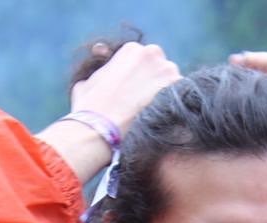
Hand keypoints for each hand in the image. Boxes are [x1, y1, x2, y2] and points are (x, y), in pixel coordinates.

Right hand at [38, 42, 180, 184]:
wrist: (99, 129)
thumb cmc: (89, 109)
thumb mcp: (86, 83)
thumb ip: (99, 74)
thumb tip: (101, 73)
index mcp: (132, 49)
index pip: (142, 61)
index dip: (138, 80)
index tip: (133, 95)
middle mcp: (153, 54)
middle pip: (160, 69)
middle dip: (153, 85)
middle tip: (143, 107)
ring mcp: (168, 71)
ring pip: (172, 83)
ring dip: (164, 97)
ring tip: (151, 119)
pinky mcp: (178, 92)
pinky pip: (180, 99)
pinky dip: (173, 110)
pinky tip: (161, 124)